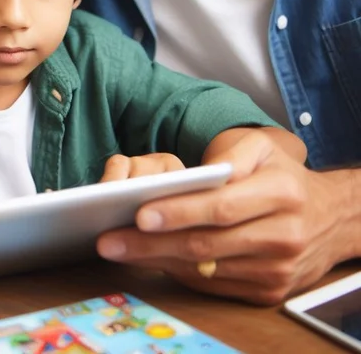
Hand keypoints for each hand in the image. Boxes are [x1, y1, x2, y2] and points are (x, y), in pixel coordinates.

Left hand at [96, 130, 347, 304]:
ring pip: (205, 268)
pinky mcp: (269, 290)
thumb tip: (196, 172)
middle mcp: (282, 236)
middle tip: (109, 239)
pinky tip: (151, 260)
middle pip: (205, 243)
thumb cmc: (283, 176)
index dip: (178, 212)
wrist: (330, 219)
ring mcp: (276, 269)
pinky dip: (179, 272)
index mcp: (281, 195)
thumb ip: (230, 153)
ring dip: (157, 260)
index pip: (220, 207)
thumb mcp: (263, 148)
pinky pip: (214, 284)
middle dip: (151, 243)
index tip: (140, 213)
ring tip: (120, 249)